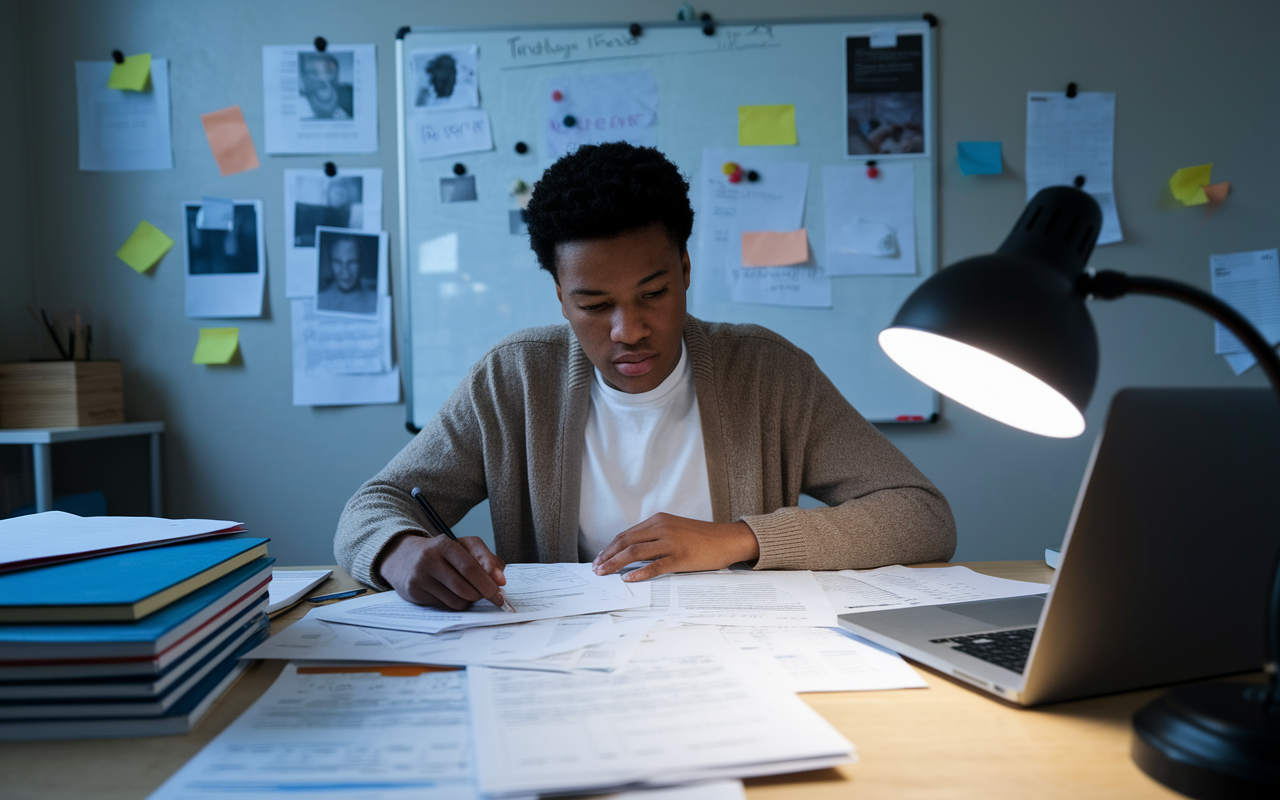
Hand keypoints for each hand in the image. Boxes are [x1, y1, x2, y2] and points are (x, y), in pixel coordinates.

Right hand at [377, 532, 505, 609]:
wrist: (402, 557)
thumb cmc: (440, 553)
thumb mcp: (463, 547)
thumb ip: (486, 559)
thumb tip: (500, 580)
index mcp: (444, 544)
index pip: (470, 567)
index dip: (488, 582)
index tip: (500, 591)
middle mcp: (429, 559)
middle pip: (465, 587)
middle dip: (483, 595)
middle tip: (493, 598)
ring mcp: (419, 577)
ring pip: (456, 600)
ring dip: (470, 601)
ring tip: (470, 593)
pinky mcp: (414, 592)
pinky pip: (445, 606)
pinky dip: (456, 603)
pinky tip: (453, 594)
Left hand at [591, 514, 759, 581]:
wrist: (727, 539)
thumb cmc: (702, 537)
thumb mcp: (674, 529)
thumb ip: (654, 537)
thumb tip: (631, 554)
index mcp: (658, 520)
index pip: (626, 534)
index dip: (609, 547)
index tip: (599, 558)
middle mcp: (662, 528)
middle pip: (626, 542)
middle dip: (607, 556)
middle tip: (596, 568)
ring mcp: (670, 542)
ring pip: (635, 552)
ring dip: (616, 564)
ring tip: (605, 574)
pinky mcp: (680, 557)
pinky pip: (655, 566)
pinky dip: (639, 573)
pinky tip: (628, 579)